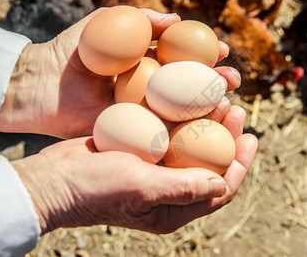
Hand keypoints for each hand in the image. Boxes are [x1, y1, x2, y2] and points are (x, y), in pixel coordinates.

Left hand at [0, 8, 239, 138]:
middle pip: (190, 84)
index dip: (205, 54)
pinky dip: (184, 127)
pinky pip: (162, 128)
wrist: (41, 84)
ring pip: (182, 108)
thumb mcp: (105, 22)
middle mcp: (150, 86)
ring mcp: (144, 109)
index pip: (184, 57)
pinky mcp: (134, 130)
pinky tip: (203, 124)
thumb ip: (140, 17)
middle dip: (215, 81)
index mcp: (146, 62)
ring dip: (207, 104)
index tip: (223, 50)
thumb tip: (177, 20)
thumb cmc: (72, 50)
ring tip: (227, 98)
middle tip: (232, 79)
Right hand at [11, 104, 257, 233]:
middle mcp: (170, 189)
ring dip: (208, 122)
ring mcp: (156, 169)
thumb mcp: (139, 189)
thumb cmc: (94, 189)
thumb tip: (222, 184)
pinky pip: (172, 133)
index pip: (221, 190)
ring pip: (193, 145)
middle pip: (211, 163)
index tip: (251, 138)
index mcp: (174, 208)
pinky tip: (188, 96)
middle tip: (235, 110)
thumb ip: (181, 188)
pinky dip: (183, 116)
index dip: (240, 165)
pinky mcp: (143, 152)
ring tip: (219, 98)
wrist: (55, 178)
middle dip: (227, 138)